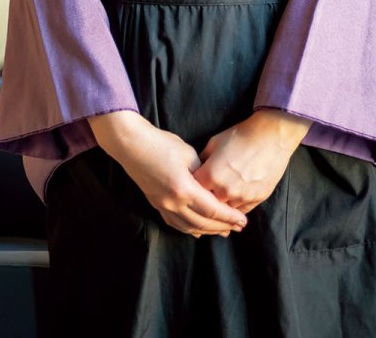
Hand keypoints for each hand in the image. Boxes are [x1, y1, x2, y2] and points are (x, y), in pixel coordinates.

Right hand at [88, 111, 247, 237]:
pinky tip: (198, 231)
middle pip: (203, 223)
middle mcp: (173, 203)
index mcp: (184, 189)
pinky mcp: (156, 204)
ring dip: (208, 231)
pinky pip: (176, 224)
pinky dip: (190, 229)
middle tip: (237, 228)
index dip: (229, 217)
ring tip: (222, 231)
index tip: (242, 221)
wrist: (132, 146)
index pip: (212, 210)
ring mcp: (163, 206)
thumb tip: (213, 187)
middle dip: (222, 227)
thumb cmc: (162, 144)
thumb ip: (203, 174)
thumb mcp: (188, 154)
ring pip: (189, 227)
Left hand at [193, 109, 310, 214]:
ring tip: (223, 195)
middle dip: (206, 198)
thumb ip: (202, 160)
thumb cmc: (241, 135)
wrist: (270, 136)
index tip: (193, 185)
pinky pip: (241, 211)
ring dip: (223, 204)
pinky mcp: (255, 200)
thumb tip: (195, 171)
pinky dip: (237, 206)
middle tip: (208, 192)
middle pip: (208, 204)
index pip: (193, 190)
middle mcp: (224, 190)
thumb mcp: (214, 142)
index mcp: (211, 175)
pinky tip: (236, 199)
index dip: (192, 187)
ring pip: (224, 210)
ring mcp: (241, 197)